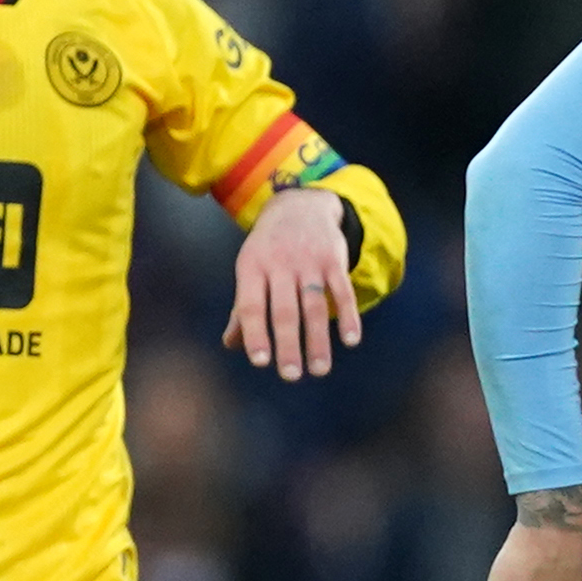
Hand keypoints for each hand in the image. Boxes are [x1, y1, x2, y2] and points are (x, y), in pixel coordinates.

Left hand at [222, 188, 362, 381]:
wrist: (300, 205)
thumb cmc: (269, 248)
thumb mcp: (251, 269)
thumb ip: (243, 308)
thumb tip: (231, 344)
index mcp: (253, 267)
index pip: (252, 306)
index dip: (256, 334)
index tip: (260, 362)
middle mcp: (280, 264)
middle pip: (285, 310)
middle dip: (288, 345)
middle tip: (290, 376)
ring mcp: (309, 261)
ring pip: (314, 305)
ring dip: (317, 340)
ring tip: (319, 370)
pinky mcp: (334, 259)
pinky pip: (342, 290)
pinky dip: (348, 315)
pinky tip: (350, 340)